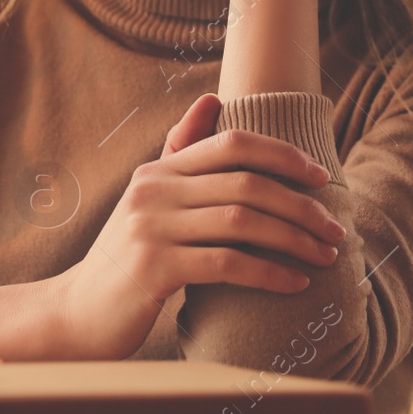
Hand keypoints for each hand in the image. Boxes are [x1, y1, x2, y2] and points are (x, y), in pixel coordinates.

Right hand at [50, 92, 346, 359]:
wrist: (77, 314)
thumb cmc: (127, 260)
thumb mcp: (151, 200)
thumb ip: (180, 153)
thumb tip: (211, 99)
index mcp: (159, 170)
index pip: (232, 143)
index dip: (283, 155)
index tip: (321, 177)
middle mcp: (154, 190)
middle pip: (246, 182)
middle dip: (301, 205)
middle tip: (335, 229)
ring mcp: (151, 227)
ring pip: (242, 221)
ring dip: (294, 239)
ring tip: (325, 256)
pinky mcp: (153, 268)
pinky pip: (228, 263)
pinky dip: (270, 273)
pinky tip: (296, 285)